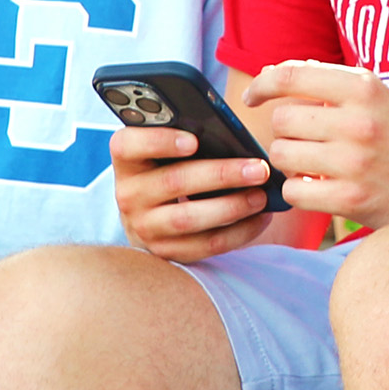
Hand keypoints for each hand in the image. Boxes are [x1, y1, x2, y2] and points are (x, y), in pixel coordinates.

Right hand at [112, 117, 276, 260]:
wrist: (150, 217)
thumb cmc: (169, 169)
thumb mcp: (166, 151)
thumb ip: (187, 138)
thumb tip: (232, 137)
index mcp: (127, 160)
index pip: (128, 145)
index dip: (159, 142)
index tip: (194, 140)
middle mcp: (129, 195)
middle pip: (174, 182)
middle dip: (221, 175)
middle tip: (258, 169)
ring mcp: (145, 227)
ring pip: (189, 218)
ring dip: (232, 207)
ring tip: (261, 196)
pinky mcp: (166, 252)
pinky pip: (205, 245)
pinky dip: (238, 232)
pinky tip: (260, 217)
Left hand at [240, 60, 388, 225]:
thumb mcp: (374, 95)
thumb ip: (327, 81)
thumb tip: (272, 74)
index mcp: (364, 88)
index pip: (291, 77)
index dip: (262, 85)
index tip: (253, 96)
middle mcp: (358, 122)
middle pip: (281, 121)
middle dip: (287, 131)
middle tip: (307, 140)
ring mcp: (353, 163)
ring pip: (282, 156)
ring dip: (290, 161)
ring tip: (314, 163)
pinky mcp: (350, 200)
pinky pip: (293, 191)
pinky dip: (299, 190)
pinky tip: (319, 186)